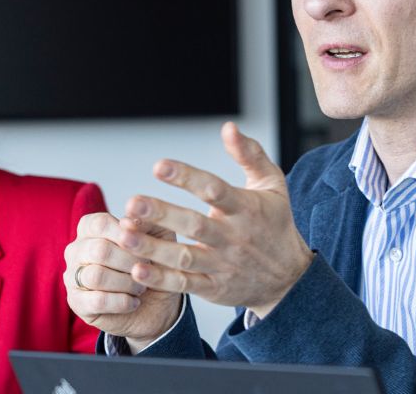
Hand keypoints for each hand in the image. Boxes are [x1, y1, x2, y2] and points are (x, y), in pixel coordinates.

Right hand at [63, 211, 182, 349]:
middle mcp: (76, 249)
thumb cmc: (154, 264)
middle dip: (130, 262)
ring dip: (127, 283)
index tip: (145, 245)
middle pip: (99, 250)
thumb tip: (128, 221)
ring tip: (140, 288)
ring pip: (96, 276)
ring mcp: (72, 276)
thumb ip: (146, 224)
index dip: (126, 235)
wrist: (157, 304)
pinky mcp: (76, 302)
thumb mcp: (159, 239)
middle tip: (146, 269)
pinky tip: (133, 302)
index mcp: (91, 228)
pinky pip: (97, 301)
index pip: (100, 223)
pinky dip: (122, 302)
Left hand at [120, 122, 313, 317]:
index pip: (214, 190)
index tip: (158, 166)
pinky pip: (184, 284)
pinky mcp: (214, 287)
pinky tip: (137, 269)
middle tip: (132, 203)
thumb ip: (250, 154)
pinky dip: (161, 279)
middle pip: (195, 225)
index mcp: (246, 208)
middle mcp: (234, 237)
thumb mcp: (272, 184)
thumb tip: (228, 127)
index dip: (186, 177)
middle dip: (162, 214)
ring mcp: (223, 264)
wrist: (290, 278)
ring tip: (125, 235)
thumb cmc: (275, 223)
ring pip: (185, 257)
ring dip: (153, 248)